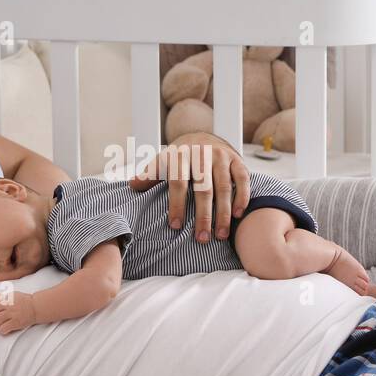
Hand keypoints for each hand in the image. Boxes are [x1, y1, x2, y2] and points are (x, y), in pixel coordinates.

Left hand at [0, 290, 36, 334]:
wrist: (36, 307)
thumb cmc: (24, 301)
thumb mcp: (12, 295)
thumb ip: (1, 297)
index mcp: (6, 297)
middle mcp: (8, 304)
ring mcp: (11, 313)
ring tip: (2, 323)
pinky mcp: (15, 322)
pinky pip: (3, 329)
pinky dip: (3, 330)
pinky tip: (6, 328)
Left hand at [129, 131, 248, 242]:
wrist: (202, 136)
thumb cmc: (179, 158)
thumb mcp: (162, 162)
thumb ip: (150, 175)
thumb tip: (133, 186)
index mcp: (180, 155)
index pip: (178, 182)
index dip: (176, 205)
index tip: (175, 226)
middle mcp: (202, 154)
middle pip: (204, 189)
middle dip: (204, 216)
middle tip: (202, 239)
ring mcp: (221, 156)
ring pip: (224, 187)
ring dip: (223, 213)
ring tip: (221, 235)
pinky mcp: (236, 159)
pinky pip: (242, 179)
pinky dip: (242, 197)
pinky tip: (238, 215)